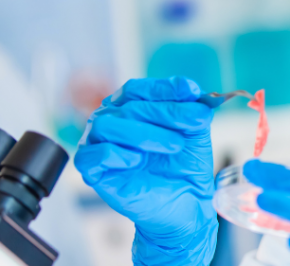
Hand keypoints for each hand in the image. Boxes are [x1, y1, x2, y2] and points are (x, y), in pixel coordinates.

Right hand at [74, 77, 217, 265]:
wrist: (184, 202)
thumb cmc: (184, 164)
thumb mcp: (194, 132)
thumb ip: (194, 109)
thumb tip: (197, 93)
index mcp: (130, 106)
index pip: (139, 89)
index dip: (164, 88)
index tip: (191, 91)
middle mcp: (110, 121)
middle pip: (129, 106)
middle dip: (167, 112)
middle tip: (196, 121)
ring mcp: (98, 144)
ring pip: (108, 126)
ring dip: (145, 133)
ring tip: (174, 146)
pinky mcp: (92, 171)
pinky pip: (92, 155)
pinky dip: (115, 154)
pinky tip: (137, 160)